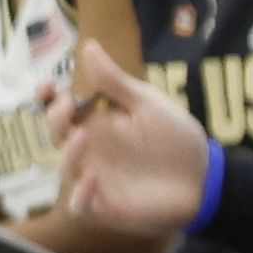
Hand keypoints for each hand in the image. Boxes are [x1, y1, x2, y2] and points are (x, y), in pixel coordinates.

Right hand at [51, 58, 214, 236]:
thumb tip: (88, 45)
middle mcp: (91, 151)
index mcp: (97, 124)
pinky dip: (80, 194)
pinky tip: (92, 180)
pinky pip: (80, 205)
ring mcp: (95, 179)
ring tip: (83, 139)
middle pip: (56, 136)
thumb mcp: (147, 104)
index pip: (62, 111)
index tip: (46, 87)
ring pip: (64, 168)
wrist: (205, 178)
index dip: (47, 99)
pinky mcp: (106, 206)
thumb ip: (115, 81)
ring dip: (68, 153)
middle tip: (66, 109)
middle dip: (54, 121)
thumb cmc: (177, 138)